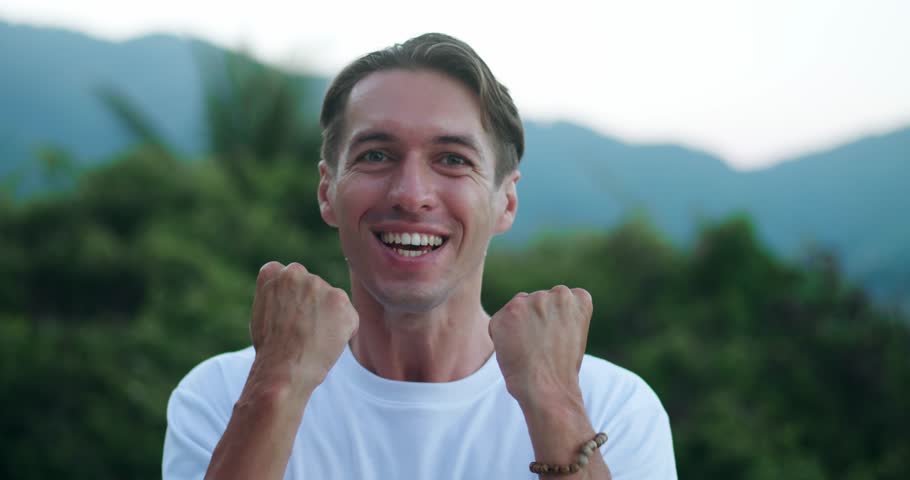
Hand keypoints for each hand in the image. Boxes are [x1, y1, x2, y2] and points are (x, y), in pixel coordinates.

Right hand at [249, 261, 358, 391]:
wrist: (283, 368)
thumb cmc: (271, 348)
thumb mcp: (261, 311)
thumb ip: (277, 294)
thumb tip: (292, 293)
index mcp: (274, 272)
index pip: (289, 276)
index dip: (292, 298)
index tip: (289, 315)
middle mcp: (296, 272)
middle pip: (314, 287)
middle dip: (313, 305)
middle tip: (302, 331)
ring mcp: (319, 285)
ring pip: (332, 301)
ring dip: (328, 318)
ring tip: (312, 339)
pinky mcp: (340, 300)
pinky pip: (349, 317)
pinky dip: (344, 331)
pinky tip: (327, 343)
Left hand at [489, 286, 592, 405]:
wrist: (547, 388)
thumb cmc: (560, 368)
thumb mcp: (573, 333)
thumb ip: (560, 313)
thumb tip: (536, 307)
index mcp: (578, 298)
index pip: (559, 298)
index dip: (554, 320)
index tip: (558, 338)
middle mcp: (557, 293)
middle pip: (536, 300)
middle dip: (534, 320)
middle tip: (541, 347)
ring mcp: (533, 301)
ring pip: (517, 308)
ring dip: (517, 326)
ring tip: (528, 349)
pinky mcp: (509, 312)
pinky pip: (498, 322)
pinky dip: (500, 336)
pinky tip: (514, 351)